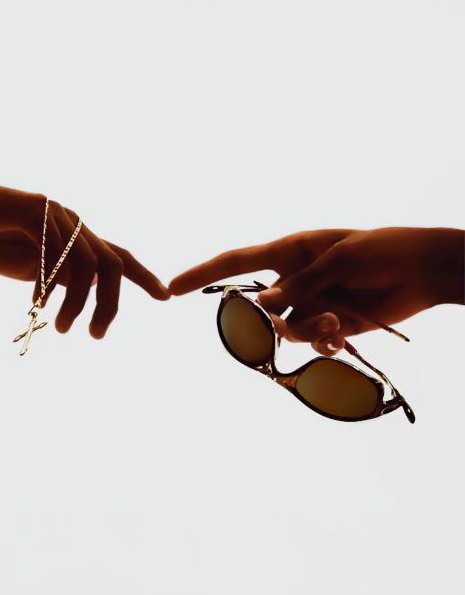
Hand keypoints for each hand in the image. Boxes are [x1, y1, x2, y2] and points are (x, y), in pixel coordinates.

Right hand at [0, 173, 168, 337]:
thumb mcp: (32, 268)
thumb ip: (59, 277)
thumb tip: (82, 297)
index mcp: (76, 237)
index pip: (119, 256)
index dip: (144, 276)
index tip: (166, 297)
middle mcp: (73, 222)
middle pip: (112, 263)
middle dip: (110, 304)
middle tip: (96, 335)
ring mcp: (55, 213)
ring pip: (85, 262)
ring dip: (77, 301)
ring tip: (62, 328)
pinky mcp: (33, 210)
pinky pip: (52, 251)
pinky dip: (48, 282)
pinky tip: (37, 303)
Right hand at [169, 227, 463, 355]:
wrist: (424, 271)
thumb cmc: (383, 250)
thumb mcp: (341, 259)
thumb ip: (301, 284)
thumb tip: (262, 307)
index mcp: (290, 250)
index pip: (236, 262)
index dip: (202, 274)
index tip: (171, 288)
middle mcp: (295, 278)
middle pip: (259, 307)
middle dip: (268, 321)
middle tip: (292, 321)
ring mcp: (311, 303)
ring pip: (286, 329)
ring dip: (306, 330)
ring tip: (334, 320)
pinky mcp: (330, 324)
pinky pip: (310, 344)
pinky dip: (322, 344)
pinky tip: (340, 334)